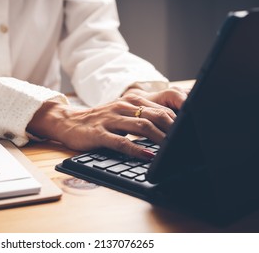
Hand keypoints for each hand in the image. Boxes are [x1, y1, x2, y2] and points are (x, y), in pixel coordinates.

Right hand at [27, 87, 187, 159]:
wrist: (69, 122)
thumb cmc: (98, 121)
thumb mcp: (121, 115)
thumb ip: (140, 119)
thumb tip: (166, 131)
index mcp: (130, 102)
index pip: (160, 109)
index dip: (178, 121)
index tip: (189, 133)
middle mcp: (122, 107)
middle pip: (155, 115)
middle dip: (174, 129)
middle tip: (186, 142)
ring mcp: (110, 120)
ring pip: (141, 126)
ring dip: (160, 139)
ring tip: (172, 149)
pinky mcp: (99, 133)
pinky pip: (121, 141)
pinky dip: (136, 149)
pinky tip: (147, 156)